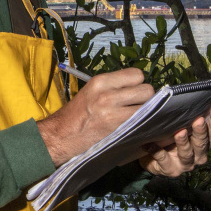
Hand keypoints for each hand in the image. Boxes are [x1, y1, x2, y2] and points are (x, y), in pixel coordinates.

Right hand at [38, 68, 154, 165]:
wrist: (61, 136)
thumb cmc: (76, 115)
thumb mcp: (90, 92)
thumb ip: (112, 87)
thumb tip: (137, 87)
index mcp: (100, 81)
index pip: (136, 74)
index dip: (137, 83)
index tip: (132, 91)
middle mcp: (108, 95)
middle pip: (147, 89)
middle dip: (145, 98)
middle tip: (136, 105)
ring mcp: (114, 114)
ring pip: (150, 107)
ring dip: (146, 112)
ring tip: (136, 117)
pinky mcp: (118, 130)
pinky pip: (144, 123)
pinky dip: (144, 125)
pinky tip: (136, 127)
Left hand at [140, 103, 210, 176]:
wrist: (154, 159)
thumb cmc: (170, 138)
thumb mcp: (180, 127)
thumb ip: (185, 118)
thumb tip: (186, 97)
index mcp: (205, 142)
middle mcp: (199, 155)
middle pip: (202, 143)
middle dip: (201, 131)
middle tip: (198, 120)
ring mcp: (185, 164)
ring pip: (186, 153)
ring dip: (183, 142)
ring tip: (179, 132)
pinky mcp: (170, 170)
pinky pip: (163, 159)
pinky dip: (157, 152)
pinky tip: (150, 144)